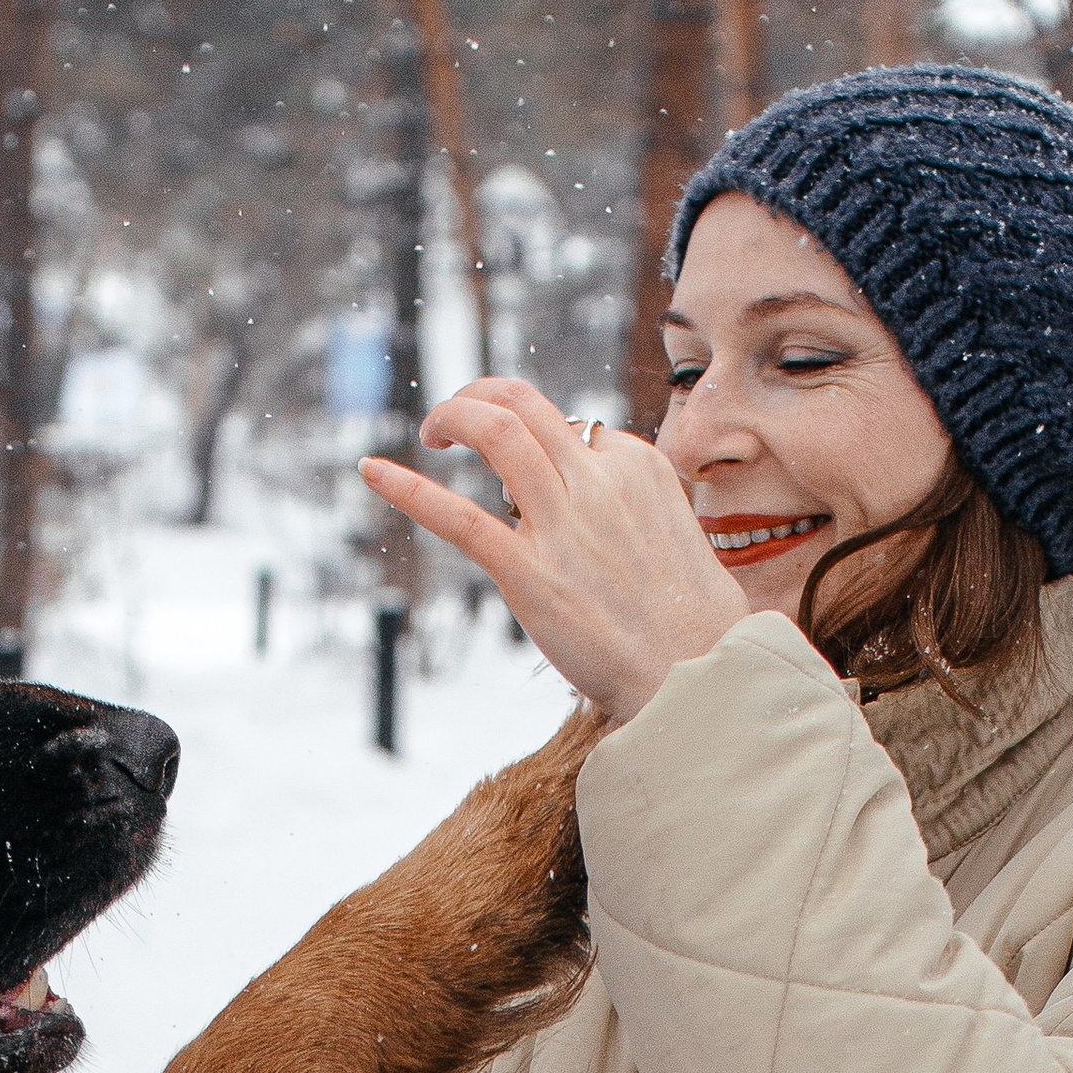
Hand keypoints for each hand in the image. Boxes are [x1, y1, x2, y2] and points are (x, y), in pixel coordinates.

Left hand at [358, 378, 747, 720]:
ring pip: (494, 431)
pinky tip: (371, 472)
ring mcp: (562, 522)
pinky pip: (460, 518)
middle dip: (479, 397)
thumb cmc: (697, 626)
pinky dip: (408, 489)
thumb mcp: (679, 539)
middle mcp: (598, 478)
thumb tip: (610, 519)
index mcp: (636, 464)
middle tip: (453, 419)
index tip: (534, 479)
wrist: (700, 675)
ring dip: (453, 416)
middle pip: (524, 403)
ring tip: (432, 432)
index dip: (544, 448)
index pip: (573, 431)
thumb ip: (638, 513)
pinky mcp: (529, 573)